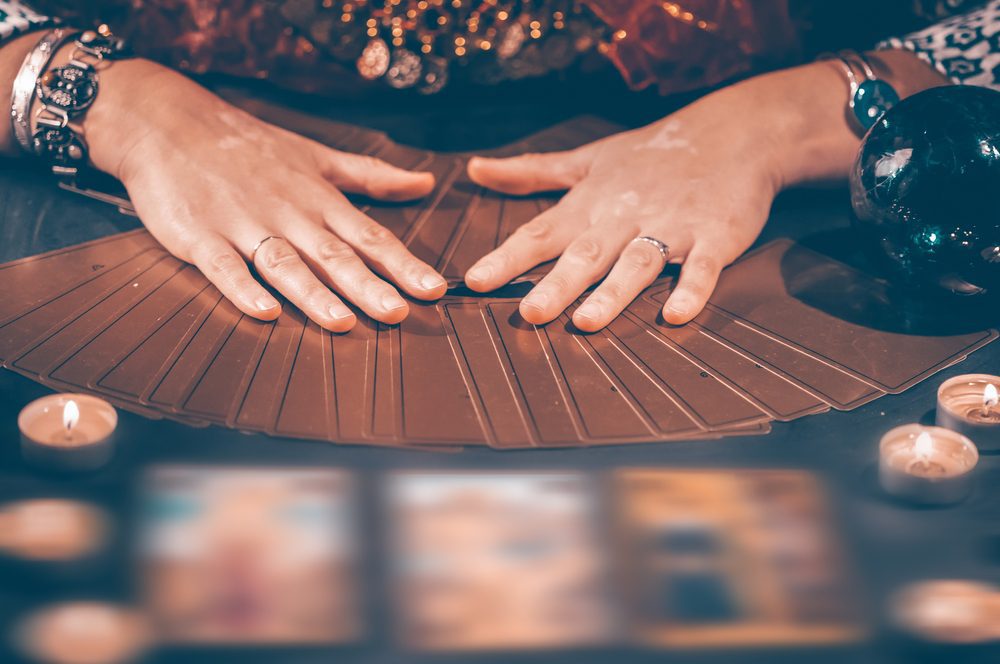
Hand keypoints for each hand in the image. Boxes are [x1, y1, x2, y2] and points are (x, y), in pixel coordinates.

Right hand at [84, 61, 446, 331]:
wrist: (170, 123)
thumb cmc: (249, 146)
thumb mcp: (317, 157)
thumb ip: (371, 176)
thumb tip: (426, 183)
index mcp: (318, 199)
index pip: (369, 236)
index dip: (403, 264)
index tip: (434, 289)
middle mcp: (288, 213)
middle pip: (333, 255)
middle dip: (367, 286)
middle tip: (398, 314)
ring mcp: (243, 224)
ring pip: (284, 264)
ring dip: (313, 294)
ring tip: (342, 322)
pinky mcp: (201, 235)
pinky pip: (223, 266)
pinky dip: (242, 288)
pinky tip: (264, 312)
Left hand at [462, 55, 946, 330]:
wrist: (735, 132)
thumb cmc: (653, 154)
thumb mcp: (588, 159)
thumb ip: (531, 172)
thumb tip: (474, 169)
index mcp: (591, 204)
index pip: (540, 233)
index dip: (506, 258)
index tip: (472, 283)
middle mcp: (624, 217)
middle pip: (585, 254)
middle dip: (556, 284)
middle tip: (528, 315)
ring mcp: (671, 227)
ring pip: (637, 264)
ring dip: (614, 292)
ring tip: (588, 321)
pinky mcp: (715, 236)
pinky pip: (703, 267)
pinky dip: (692, 289)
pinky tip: (677, 315)